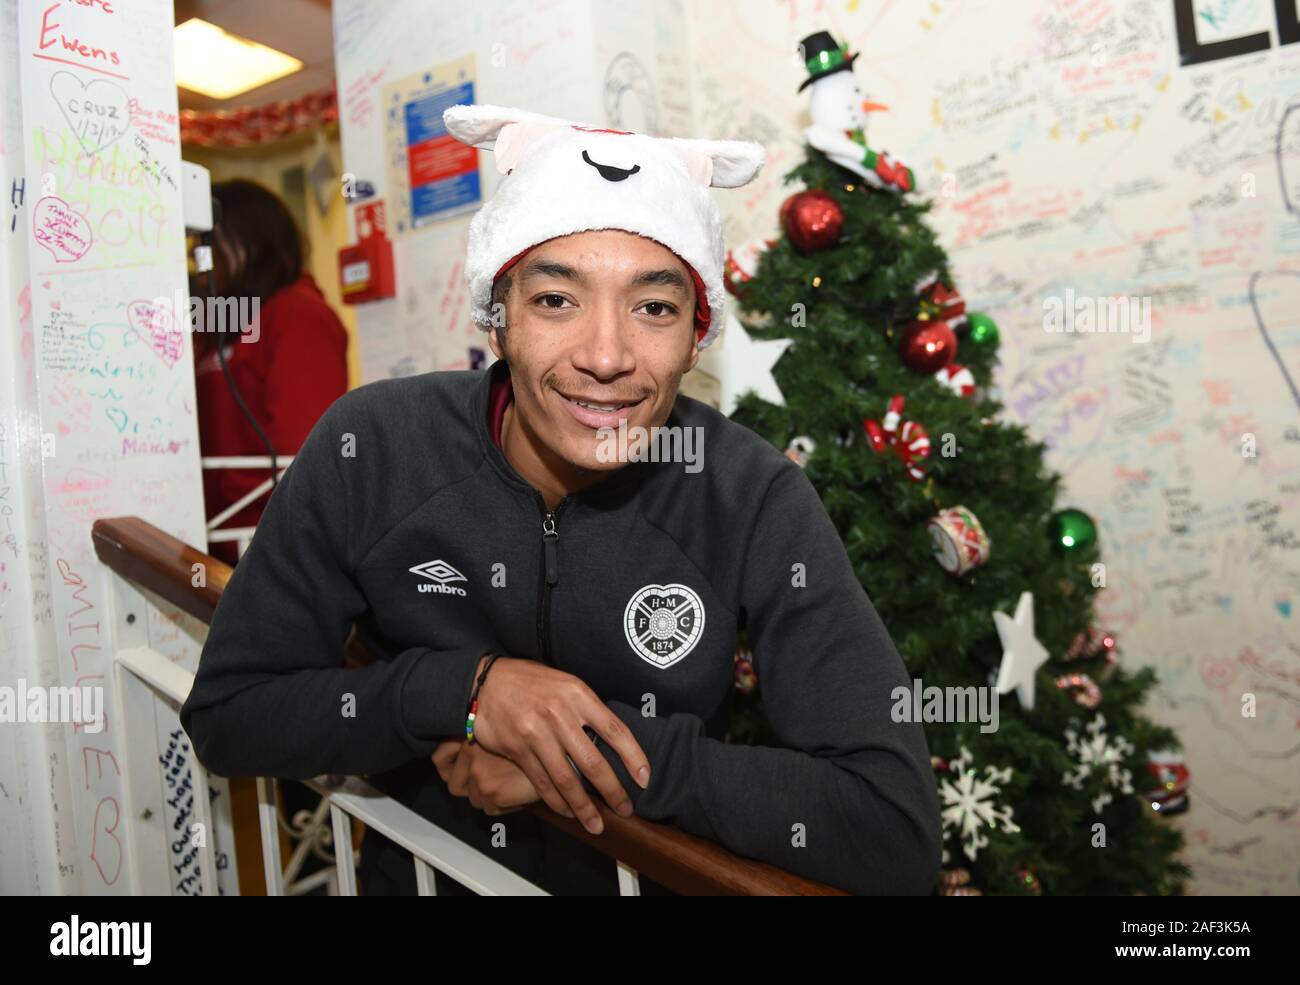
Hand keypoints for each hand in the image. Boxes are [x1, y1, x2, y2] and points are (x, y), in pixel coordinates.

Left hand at [432, 739, 539, 815]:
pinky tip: (519, 794)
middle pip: (455, 785)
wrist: (563, 754)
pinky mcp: (492, 791)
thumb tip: (468, 765)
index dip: (446, 770)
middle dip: (473, 789)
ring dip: (492, 798)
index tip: (454, 774)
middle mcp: (471, 751)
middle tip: (493, 784)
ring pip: (475, 799)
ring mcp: (479, 772)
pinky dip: (506, 806)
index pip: (440, 758)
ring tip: (512, 785)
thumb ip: (485, 745)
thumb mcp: (508, 735)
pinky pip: (491, 809)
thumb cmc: (542, 744)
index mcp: (473, 734)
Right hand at [469, 655, 650, 834]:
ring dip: (584, 807)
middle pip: (593, 761)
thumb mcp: (565, 682)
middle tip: (625, 809)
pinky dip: (556, 802)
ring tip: (597, 824)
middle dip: (612, 791)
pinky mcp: (518, 749)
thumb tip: (613, 737)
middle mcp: (560, 714)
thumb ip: (587, 707)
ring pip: (567, 779)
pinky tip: (568, 812)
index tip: (644, 778)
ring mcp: (537, 734)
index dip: (633, 757)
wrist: (486, 682)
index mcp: (578, 694)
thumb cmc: (531, 681)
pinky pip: (542, 782)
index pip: (615, 729)